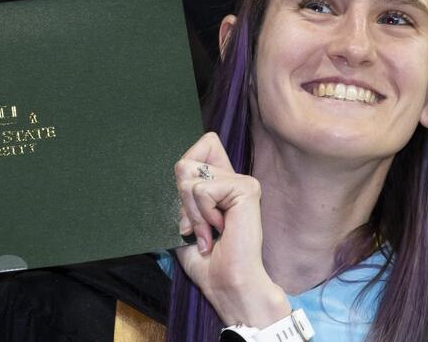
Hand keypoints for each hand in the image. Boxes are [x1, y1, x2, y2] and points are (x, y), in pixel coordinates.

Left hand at [173, 132, 289, 326]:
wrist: (226, 283)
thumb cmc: (206, 262)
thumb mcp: (183, 221)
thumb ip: (182, 191)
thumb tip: (181, 166)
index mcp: (222, 184)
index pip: (203, 145)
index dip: (186, 171)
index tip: (191, 210)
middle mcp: (234, 179)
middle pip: (186, 162)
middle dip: (181, 200)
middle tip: (198, 227)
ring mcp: (242, 182)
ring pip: (189, 178)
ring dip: (191, 213)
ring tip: (209, 233)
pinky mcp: (246, 189)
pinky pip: (202, 190)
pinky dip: (201, 214)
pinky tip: (219, 229)